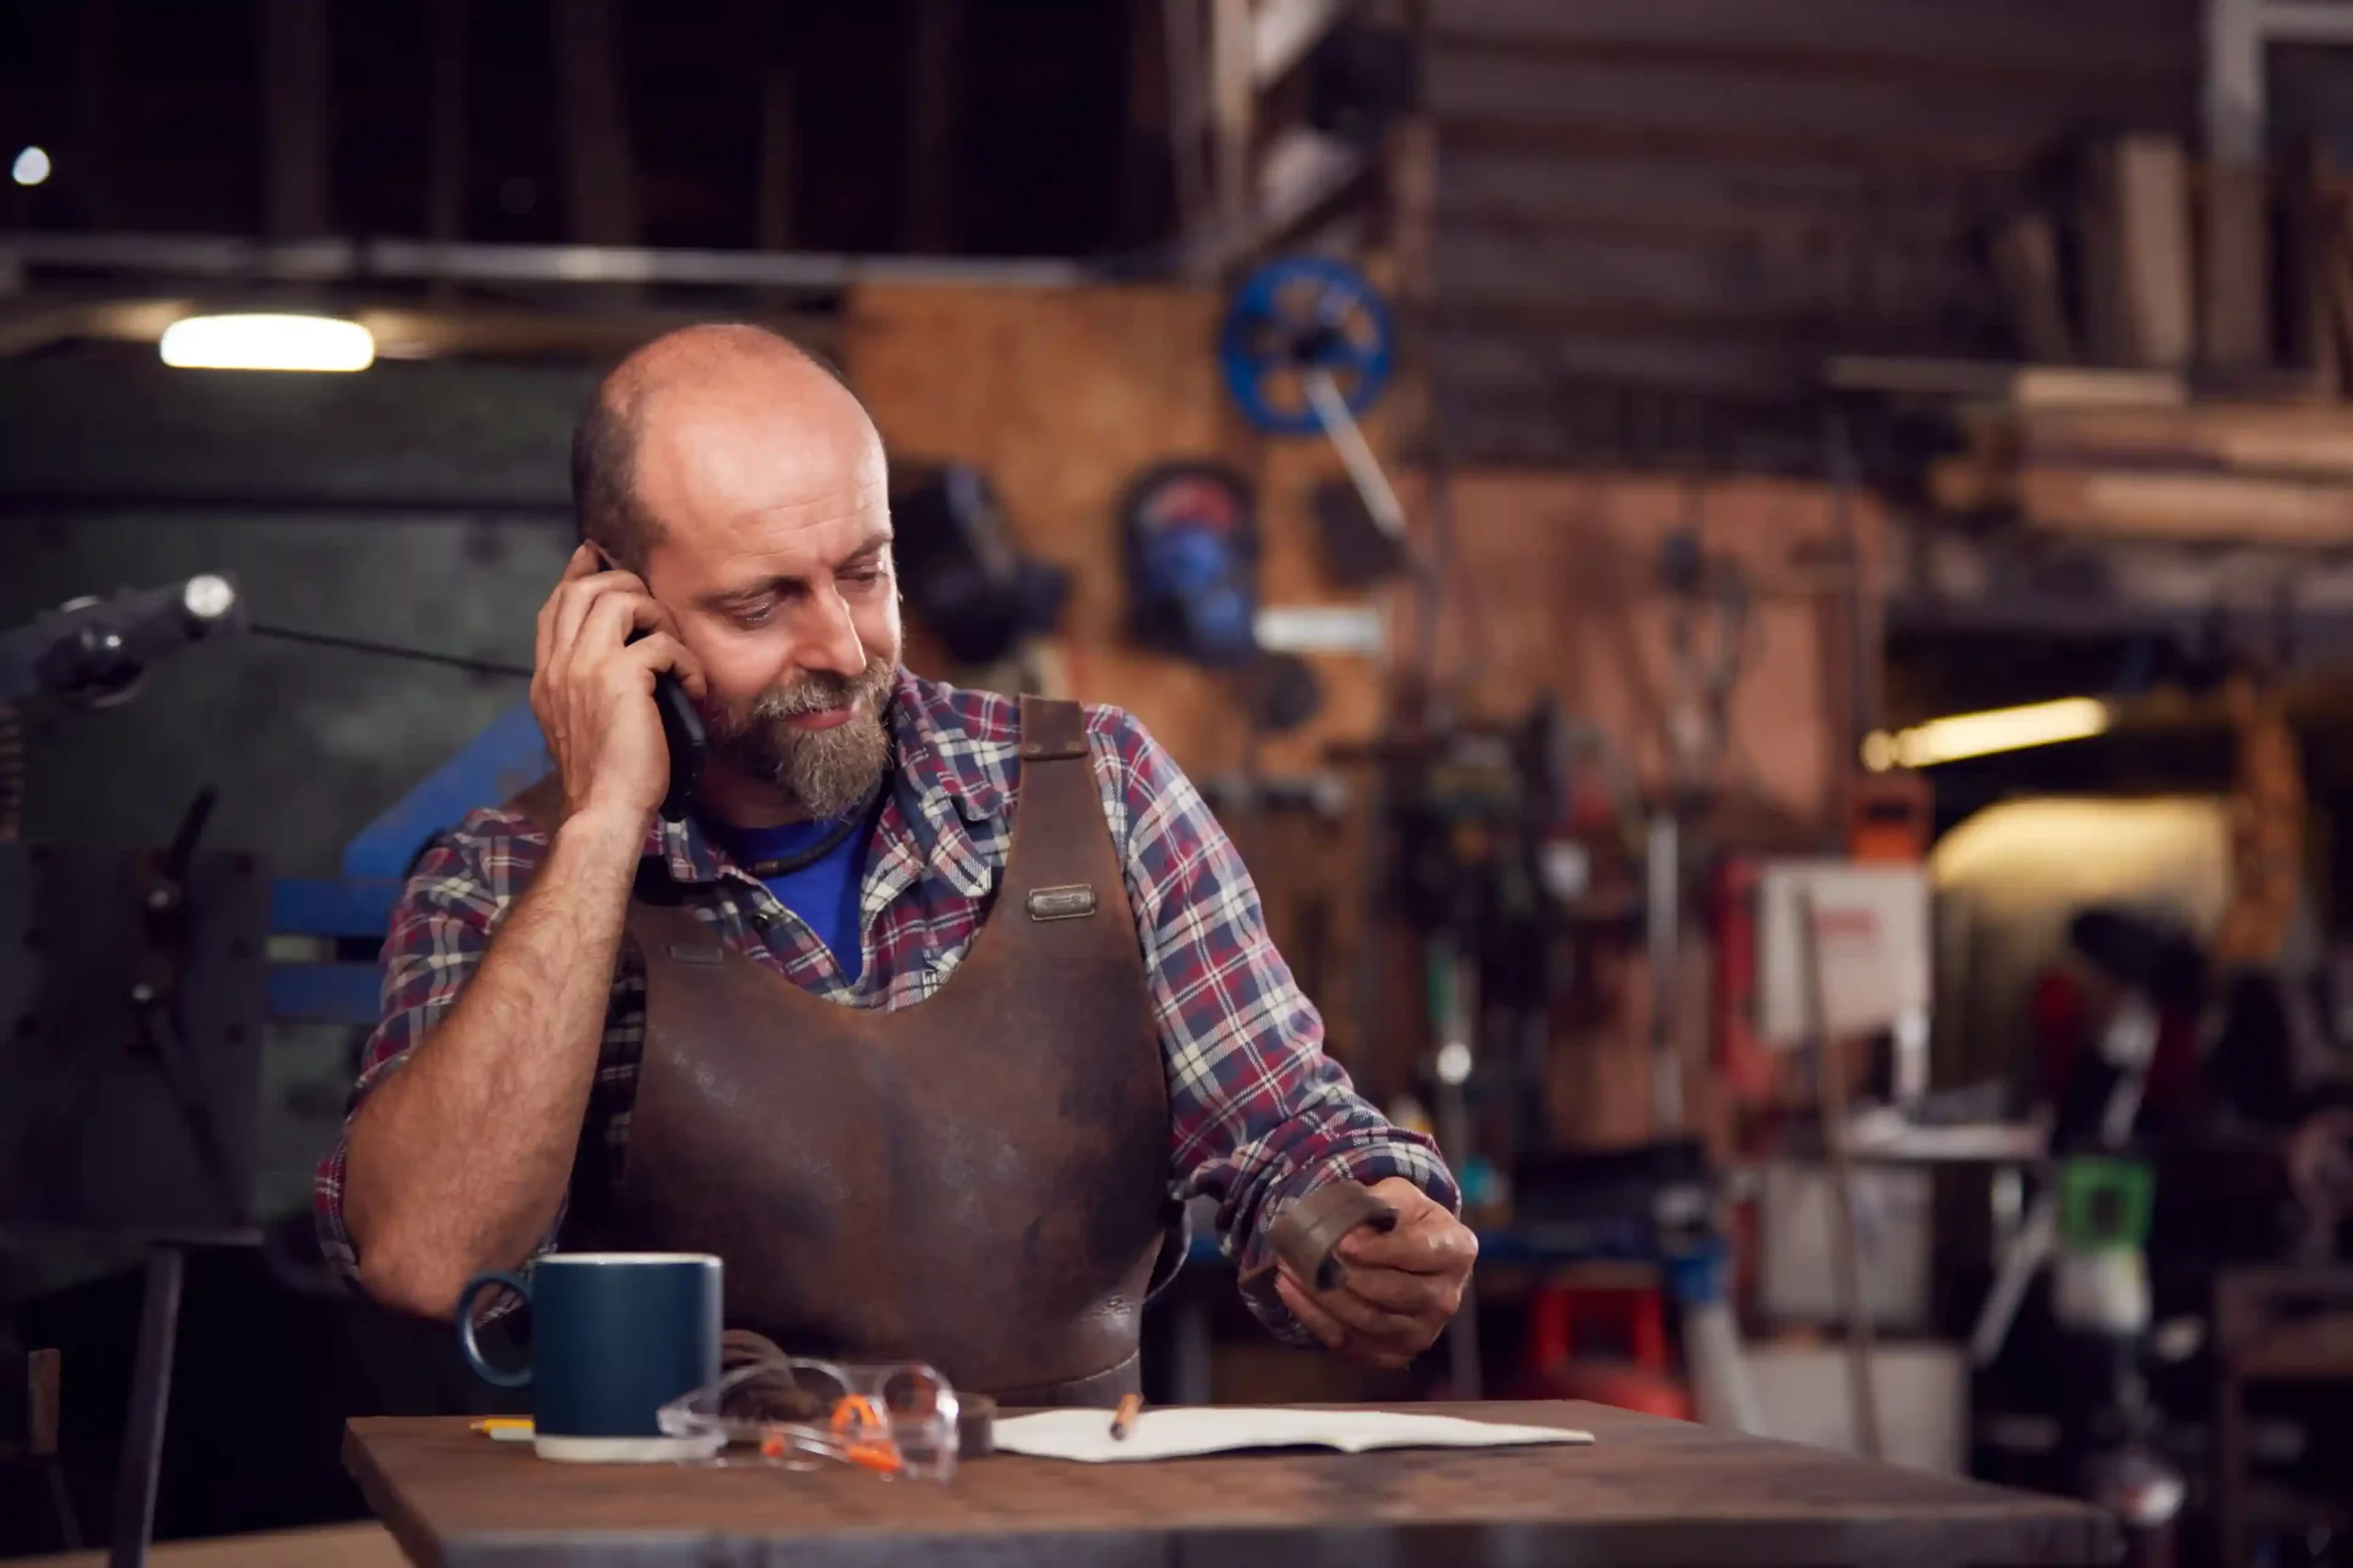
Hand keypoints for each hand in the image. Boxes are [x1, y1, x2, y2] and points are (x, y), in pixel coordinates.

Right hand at [530, 543, 707, 830]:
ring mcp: (584, 668)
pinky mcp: (620, 679)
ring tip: (675, 650)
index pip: (554, 606)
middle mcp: (559, 666)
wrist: (604, 809)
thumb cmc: (606, 775)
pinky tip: (694, 686)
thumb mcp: (581, 723)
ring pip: (619, 599)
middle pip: (584, 588)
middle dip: (626, 585)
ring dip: (658, 615)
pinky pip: (661, 642)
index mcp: (547, 676)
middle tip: (657, 610)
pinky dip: (686, 660)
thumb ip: (587, 685)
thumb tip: (620, 655)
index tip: (596, 555)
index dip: (578, 574)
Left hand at [1273, 1177, 1476, 1369]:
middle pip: (1392, 1291)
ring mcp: (1424, 1331)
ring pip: (1368, 1322)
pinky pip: (1352, 1344)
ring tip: (1289, 1269)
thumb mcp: (1395, 1195)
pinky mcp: (1397, 1353)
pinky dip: (1316, 1320)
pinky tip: (1291, 1292)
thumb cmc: (1402, 1218)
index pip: (1418, 1251)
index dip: (1380, 1249)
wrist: (1408, 1253)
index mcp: (1456, 1250)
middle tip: (1305, 1256)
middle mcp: (1447, 1297)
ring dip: (1322, 1297)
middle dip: (1344, 1275)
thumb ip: (1374, 1206)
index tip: (1343, 1243)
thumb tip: (1347, 1236)